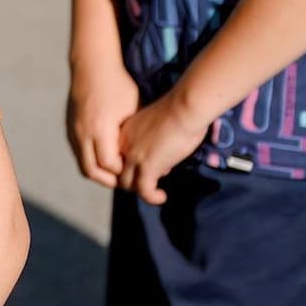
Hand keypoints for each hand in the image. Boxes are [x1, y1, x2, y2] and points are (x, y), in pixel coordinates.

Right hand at [66, 60, 140, 187]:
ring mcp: (73, 130)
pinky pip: (79, 153)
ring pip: (83, 165)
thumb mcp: (133, 108)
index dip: (123, 172)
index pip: (110, 165)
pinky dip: (91, 161)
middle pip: (93, 171)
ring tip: (116, 173)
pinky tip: (106, 158)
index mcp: (101, 128)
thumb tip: (151, 155)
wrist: (92, 64)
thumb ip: (136, 135)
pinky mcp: (69, 127)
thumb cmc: (118, 84)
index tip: (136, 170)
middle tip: (125, 181)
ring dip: (99, 172)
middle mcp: (83, 132)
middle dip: (109, 180)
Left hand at [116, 89, 211, 204]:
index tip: (151, 167)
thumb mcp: (159, 129)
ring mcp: (133, 156)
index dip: (132, 166)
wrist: (185, 108)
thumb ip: (154, 144)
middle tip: (151, 184)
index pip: (119, 157)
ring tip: (156, 193)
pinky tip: (162, 196)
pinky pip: (144, 191)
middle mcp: (124, 144)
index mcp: (125, 132)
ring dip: (141, 190)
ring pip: (127, 184)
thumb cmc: (181, 112)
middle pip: (119, 172)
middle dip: (134, 180)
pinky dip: (152, 198)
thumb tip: (162, 166)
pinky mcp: (147, 167)